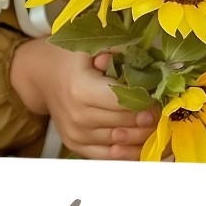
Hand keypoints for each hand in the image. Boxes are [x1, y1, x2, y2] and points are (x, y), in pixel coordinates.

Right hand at [10, 38, 157, 159]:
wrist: (44, 77)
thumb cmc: (71, 60)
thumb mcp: (91, 49)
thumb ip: (117, 54)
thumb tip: (143, 63)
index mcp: (81, 89)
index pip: (124, 102)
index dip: (146, 100)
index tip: (158, 96)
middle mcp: (77, 116)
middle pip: (126, 123)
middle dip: (148, 118)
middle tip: (161, 110)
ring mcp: (76, 135)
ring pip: (122, 142)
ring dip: (142, 136)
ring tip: (155, 125)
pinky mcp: (77, 146)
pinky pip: (110, 156)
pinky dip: (129, 151)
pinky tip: (142, 142)